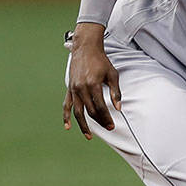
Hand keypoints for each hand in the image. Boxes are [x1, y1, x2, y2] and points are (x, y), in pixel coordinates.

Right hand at [62, 22, 121, 139]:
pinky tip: (68, 126)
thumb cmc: (102, 61)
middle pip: (90, 111)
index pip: (100, 107)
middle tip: (109, 128)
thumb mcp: (113, 75)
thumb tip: (119, 108)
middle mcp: (81, 88)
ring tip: (89, 136)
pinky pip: (67, 105)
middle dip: (99, 121)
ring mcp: (73, 89)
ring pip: (78, 111)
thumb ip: (116, 92)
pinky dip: (66, 116)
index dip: (106, 117)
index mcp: (93, 85)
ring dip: (83, 124)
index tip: (112, 125)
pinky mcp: (69, 89)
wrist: (85, 49)